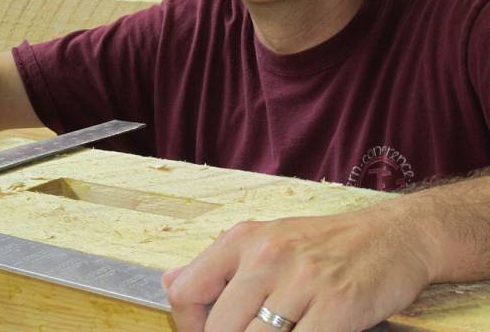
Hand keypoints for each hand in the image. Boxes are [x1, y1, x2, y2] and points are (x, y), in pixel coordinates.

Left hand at [162, 206, 432, 331]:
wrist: (389, 237)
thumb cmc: (323, 244)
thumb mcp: (265, 240)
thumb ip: (217, 264)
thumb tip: (170, 283)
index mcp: (244, 239)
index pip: (186, 291)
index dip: (188, 326)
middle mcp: (268, 255)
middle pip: (217, 329)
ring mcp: (303, 280)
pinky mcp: (338, 305)